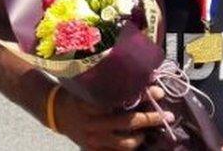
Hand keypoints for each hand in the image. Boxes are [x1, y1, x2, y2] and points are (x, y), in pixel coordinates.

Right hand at [54, 85, 172, 150]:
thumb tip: (141, 79)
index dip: (142, 96)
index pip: (122, 100)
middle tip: (167, 115)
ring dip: (141, 136)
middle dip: (150, 118)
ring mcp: (93, 139)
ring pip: (125, 142)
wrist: (55, 111)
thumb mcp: (89, 85)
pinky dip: (129, 147)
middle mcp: (93, 122)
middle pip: (128, 122)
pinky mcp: (93, 149)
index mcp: (92, 102)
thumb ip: (111, 85)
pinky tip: (137, 139)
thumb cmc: (77, 93)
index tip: (157, 91)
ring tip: (149, 131)